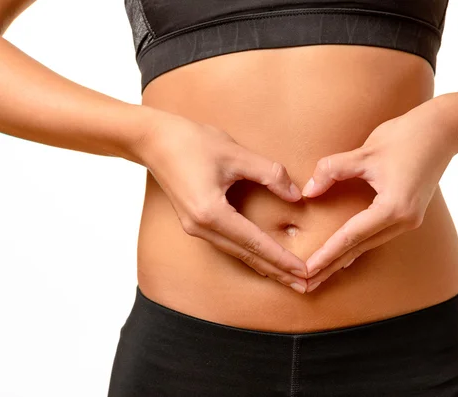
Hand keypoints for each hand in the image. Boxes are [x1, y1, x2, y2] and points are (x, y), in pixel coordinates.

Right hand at [139, 111, 308, 293]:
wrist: (153, 139)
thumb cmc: (192, 141)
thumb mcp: (236, 153)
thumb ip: (269, 174)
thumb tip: (296, 196)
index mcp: (211, 213)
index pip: (255, 242)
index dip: (281, 258)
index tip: (304, 271)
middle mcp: (202, 227)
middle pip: (246, 256)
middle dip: (277, 271)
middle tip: (304, 286)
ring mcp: (195, 228)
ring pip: (236, 253)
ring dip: (264, 266)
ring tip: (288, 278)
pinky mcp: (195, 223)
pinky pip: (227, 245)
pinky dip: (249, 255)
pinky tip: (262, 260)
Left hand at [300, 98, 457, 291]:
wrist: (444, 129)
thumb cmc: (407, 136)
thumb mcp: (365, 152)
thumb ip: (333, 171)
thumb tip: (310, 191)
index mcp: (394, 208)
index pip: (351, 237)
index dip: (326, 254)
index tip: (307, 270)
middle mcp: (404, 220)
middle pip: (360, 248)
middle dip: (331, 266)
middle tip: (306, 285)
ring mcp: (409, 219)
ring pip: (369, 244)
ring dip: (344, 259)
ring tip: (320, 273)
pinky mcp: (409, 213)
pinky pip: (378, 235)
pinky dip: (358, 245)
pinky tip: (345, 255)